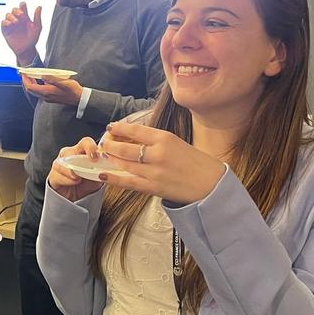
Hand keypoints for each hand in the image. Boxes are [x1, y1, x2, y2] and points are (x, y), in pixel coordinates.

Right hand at [1, 1, 41, 59]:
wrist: (26, 49)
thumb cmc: (32, 38)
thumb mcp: (37, 28)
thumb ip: (37, 17)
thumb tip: (39, 6)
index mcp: (25, 17)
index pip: (22, 7)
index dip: (22, 5)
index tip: (24, 6)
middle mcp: (17, 19)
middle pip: (14, 9)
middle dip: (17, 11)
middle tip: (22, 15)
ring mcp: (11, 24)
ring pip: (8, 15)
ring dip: (12, 16)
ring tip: (16, 22)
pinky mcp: (6, 30)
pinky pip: (3, 23)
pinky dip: (6, 22)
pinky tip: (10, 24)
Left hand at [23, 77, 83, 106]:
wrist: (79, 98)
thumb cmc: (72, 90)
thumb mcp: (63, 82)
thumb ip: (52, 79)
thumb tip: (42, 75)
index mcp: (46, 92)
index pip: (30, 87)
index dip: (25, 80)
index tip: (24, 73)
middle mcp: (45, 96)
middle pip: (31, 90)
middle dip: (27, 81)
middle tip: (26, 73)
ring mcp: (47, 98)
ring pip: (35, 91)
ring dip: (31, 83)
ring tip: (31, 75)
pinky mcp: (50, 97)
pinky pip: (39, 92)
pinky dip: (36, 86)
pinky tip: (40, 80)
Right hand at [48, 137, 105, 201]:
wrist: (77, 198)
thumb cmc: (88, 183)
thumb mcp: (99, 175)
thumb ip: (104, 168)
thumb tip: (113, 165)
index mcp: (82, 151)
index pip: (85, 142)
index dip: (90, 147)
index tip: (96, 157)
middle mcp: (69, 155)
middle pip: (69, 150)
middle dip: (77, 159)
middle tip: (86, 167)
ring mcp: (59, 165)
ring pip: (61, 163)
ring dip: (70, 170)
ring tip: (78, 178)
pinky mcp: (53, 176)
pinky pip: (57, 175)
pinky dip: (67, 179)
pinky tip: (74, 182)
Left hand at [97, 122, 226, 204]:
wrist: (210, 184)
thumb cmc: (195, 162)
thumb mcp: (177, 143)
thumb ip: (156, 141)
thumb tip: (134, 138)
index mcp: (165, 139)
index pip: (135, 130)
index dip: (119, 128)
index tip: (110, 127)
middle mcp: (158, 154)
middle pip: (125, 148)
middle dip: (110, 145)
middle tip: (104, 143)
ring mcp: (155, 171)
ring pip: (125, 164)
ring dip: (111, 159)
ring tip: (105, 156)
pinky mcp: (154, 187)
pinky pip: (128, 182)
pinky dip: (114, 178)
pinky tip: (103, 175)